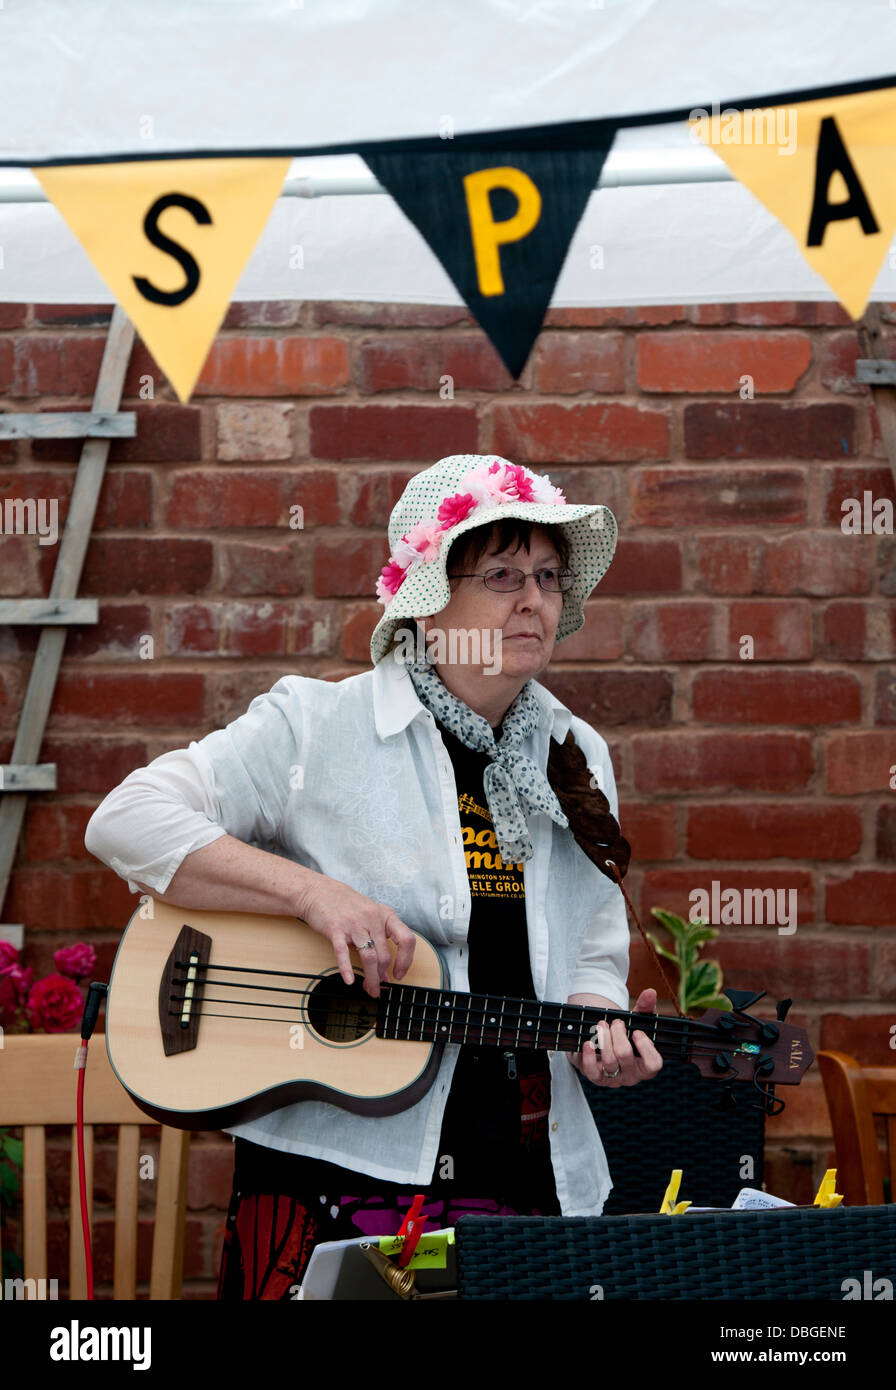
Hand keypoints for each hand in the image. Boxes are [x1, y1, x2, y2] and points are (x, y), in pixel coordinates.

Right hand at [296, 874, 415, 997]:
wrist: (320, 891)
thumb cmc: (347, 905)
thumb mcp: (371, 916)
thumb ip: (380, 940)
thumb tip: (386, 972)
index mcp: (385, 915)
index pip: (406, 939)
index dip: (406, 960)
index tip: (399, 974)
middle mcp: (372, 918)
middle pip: (384, 955)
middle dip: (382, 977)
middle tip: (377, 989)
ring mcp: (354, 923)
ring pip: (369, 957)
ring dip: (371, 978)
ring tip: (369, 989)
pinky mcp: (335, 929)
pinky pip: (343, 952)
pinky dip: (347, 969)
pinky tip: (349, 980)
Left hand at [569, 987, 662, 1086]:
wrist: (602, 1043)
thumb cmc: (624, 1034)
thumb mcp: (636, 1021)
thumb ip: (645, 1007)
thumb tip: (650, 993)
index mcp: (646, 1064)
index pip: (654, 1064)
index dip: (646, 1048)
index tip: (637, 1032)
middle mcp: (631, 1075)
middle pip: (626, 1057)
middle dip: (619, 1035)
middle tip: (616, 1023)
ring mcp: (613, 1079)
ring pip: (609, 1062)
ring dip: (604, 1040)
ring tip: (601, 1025)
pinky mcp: (596, 1078)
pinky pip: (592, 1072)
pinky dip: (589, 1056)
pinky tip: (588, 1043)